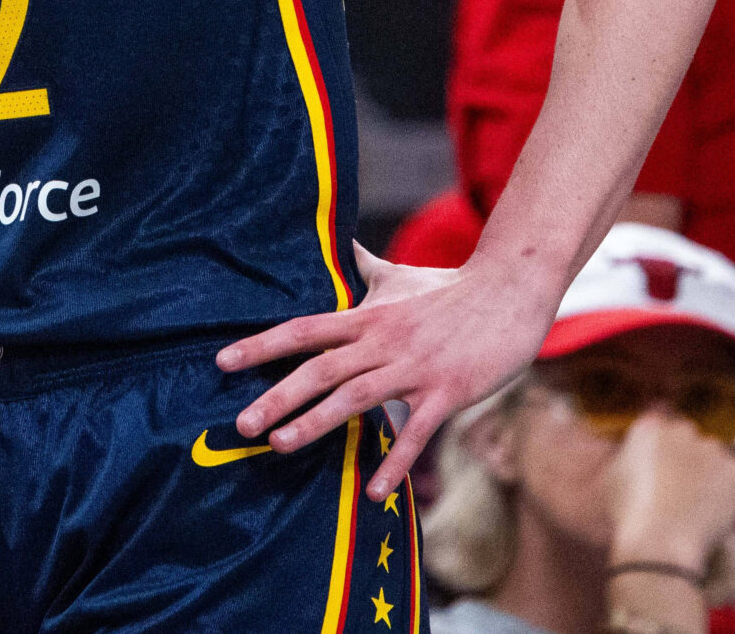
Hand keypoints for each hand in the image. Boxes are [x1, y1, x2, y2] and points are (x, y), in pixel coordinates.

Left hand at [220, 245, 554, 498]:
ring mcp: (414, 368)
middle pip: (320, 369)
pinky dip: (394, 461)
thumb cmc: (452, 287)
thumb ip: (365, 267)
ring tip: (280, 446)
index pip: (304, 330)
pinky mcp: (447, 392)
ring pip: (356, 397)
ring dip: (316, 423)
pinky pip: (416, 431)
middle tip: (240, 425)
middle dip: (277, 397)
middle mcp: (383, 342)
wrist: (511, 290)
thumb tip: (340, 242)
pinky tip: (373, 492)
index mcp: (368, 317)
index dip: (263, 345)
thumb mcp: (401, 275)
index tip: (224, 361)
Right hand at [605, 407, 734, 577]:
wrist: (661, 543)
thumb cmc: (629, 516)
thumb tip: (635, 454)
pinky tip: (713, 509)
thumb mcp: (613, 478)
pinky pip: (734, 475)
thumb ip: (627, 456)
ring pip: (713, 455)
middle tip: (680, 486)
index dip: (663, 445)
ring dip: (708, 471)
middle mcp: (682, 430)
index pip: (661, 420)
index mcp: (650, 428)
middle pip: (688, 436)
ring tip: (697, 503)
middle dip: (685, 455)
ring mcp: (712, 449)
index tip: (662, 464)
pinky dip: (728, 489)